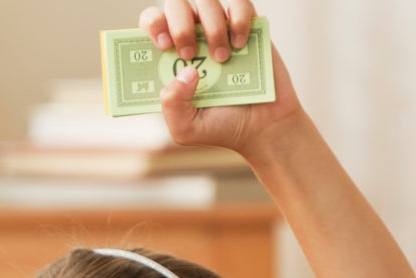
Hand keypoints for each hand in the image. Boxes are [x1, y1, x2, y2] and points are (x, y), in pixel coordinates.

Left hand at [139, 0, 304, 156]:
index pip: (151, 23)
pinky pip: (240, 3)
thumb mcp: (185, 128)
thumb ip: (172, 105)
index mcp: (170, 58)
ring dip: (212, 28)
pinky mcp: (247, 26)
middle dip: (179, 24)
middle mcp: (192, 37)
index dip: (153, 25)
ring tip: (222, 58)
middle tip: (189, 54)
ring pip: (207, 1)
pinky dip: (239, 20)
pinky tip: (240, 45)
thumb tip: (185, 72)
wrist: (264, 128)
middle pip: (175, 5)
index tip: (163, 45)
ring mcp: (219, 29)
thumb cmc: (220, 127)